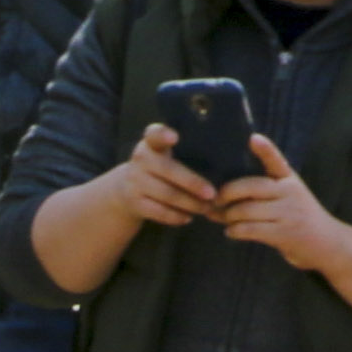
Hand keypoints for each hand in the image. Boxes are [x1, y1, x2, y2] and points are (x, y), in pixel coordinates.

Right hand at [102, 123, 222, 227]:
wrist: (125, 188)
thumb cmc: (159, 166)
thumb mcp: (164, 153)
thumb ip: (185, 149)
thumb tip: (226, 157)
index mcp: (151, 142)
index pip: (155, 134)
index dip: (164, 134)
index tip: (175, 137)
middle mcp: (140, 159)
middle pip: (169, 171)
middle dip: (193, 184)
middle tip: (213, 194)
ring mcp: (135, 182)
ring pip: (167, 194)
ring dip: (190, 204)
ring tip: (207, 208)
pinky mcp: (134, 202)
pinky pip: (158, 212)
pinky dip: (175, 216)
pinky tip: (189, 217)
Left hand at [205, 134, 351, 276]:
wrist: (328, 243)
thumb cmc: (301, 218)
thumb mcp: (291, 196)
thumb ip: (266, 192)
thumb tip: (226, 195)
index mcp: (290, 180)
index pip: (276, 160)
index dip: (265, 149)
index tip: (253, 138)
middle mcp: (290, 192)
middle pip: (252, 186)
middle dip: (228, 193)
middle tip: (215, 200)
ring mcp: (288, 213)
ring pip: (247, 210)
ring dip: (228, 216)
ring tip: (221, 219)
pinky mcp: (284, 233)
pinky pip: (251, 229)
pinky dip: (235, 231)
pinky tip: (231, 232)